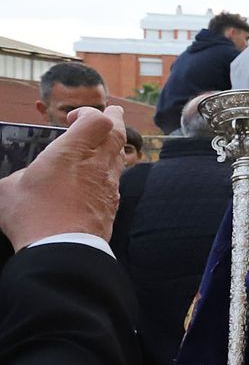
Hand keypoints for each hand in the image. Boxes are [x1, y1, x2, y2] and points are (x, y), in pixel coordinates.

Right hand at [0, 104, 125, 246]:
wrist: (62, 250)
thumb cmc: (32, 216)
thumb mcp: (8, 188)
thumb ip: (16, 175)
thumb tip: (19, 179)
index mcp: (72, 152)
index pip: (97, 120)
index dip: (88, 114)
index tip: (73, 119)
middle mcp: (97, 165)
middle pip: (117, 133)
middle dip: (114, 119)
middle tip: (111, 113)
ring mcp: (108, 185)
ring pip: (121, 156)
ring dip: (114, 145)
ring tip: (106, 143)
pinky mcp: (112, 204)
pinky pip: (117, 179)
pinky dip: (111, 170)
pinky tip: (100, 175)